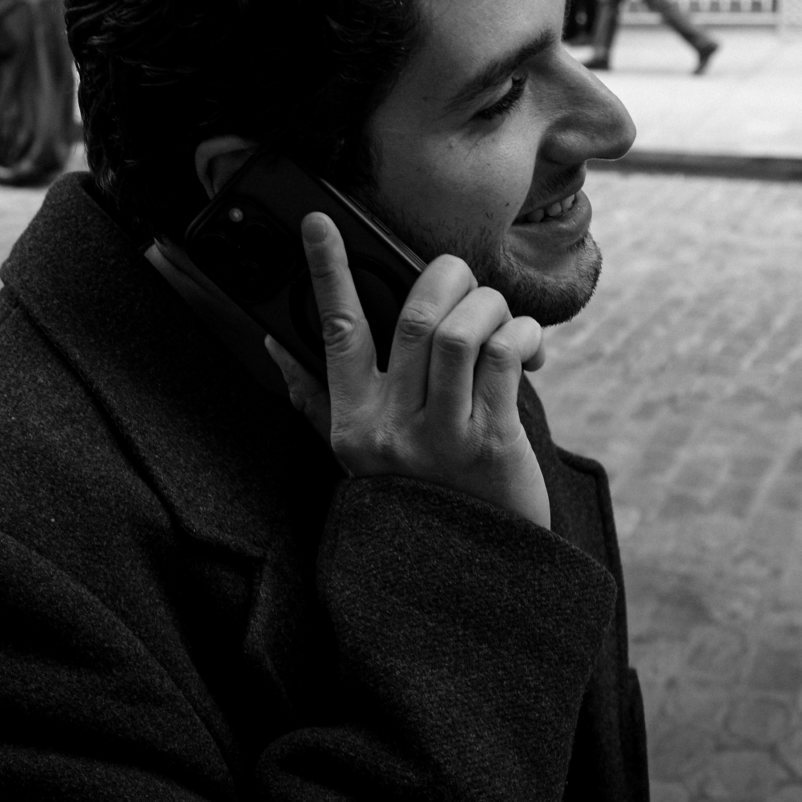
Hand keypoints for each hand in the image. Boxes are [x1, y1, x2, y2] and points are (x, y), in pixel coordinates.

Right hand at [265, 213, 549, 528]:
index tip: (318, 224)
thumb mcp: (354, 456)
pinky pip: (505, 358)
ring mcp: (442, 436)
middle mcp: (391, 428)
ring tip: (497, 318)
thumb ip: (315, 399)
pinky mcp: (493, 442)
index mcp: (353, 422)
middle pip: (414, 318)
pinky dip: (522, 336)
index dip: (325, 272)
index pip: (336, 332)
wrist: (471, 577)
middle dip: (445, 279)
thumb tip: (274, 343)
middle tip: (459, 280)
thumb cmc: (416, 499)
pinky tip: (527, 347)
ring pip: (461, 331)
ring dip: (488, 306)